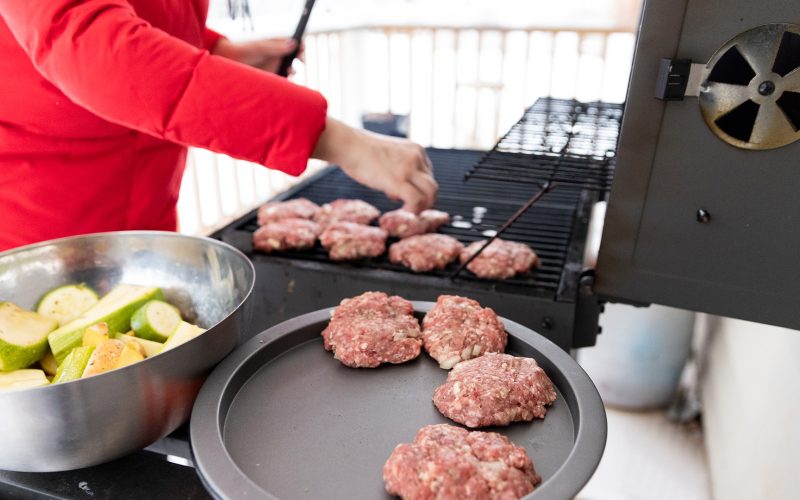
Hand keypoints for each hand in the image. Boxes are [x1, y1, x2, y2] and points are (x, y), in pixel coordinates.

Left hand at [212, 37, 302, 74]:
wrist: (228, 63)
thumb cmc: (243, 51)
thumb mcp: (260, 48)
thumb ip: (276, 47)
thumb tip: (294, 43)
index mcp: (276, 45)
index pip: (293, 44)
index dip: (300, 46)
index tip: (302, 49)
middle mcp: (277, 56)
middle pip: (294, 57)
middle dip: (300, 59)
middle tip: (300, 61)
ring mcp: (274, 67)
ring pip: (291, 70)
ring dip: (294, 70)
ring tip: (290, 70)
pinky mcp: (271, 79)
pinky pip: (283, 82)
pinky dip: (287, 83)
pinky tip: (286, 80)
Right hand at [312, 118, 436, 212]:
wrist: (350, 145)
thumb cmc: (361, 149)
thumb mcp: (389, 152)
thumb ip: (398, 165)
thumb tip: (396, 185)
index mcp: (416, 150)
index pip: (427, 174)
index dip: (417, 187)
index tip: (403, 191)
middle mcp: (417, 158)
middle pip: (432, 185)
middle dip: (425, 200)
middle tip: (411, 206)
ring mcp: (409, 170)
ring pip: (431, 194)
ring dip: (422, 206)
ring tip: (409, 210)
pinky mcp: (399, 181)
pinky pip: (417, 201)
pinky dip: (413, 210)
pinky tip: (404, 211)